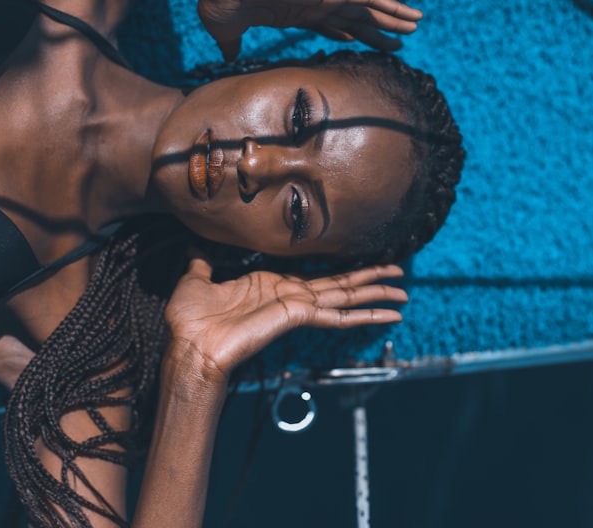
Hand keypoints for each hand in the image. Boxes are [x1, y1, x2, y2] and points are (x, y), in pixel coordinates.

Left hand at [163, 257, 406, 384]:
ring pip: (346, 297)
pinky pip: (338, 315)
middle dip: (370, 280)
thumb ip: (202, 264)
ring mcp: (296, 309)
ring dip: (375, 295)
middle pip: (340, 285)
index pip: (315, 277)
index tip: (362, 265)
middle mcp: (289, 297)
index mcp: (271, 286)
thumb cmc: (190, 320)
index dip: (341, 271)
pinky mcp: (298, 318)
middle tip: (399, 274)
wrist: (189, 345)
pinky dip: (364, 315)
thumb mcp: (196, 280)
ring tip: (404, 294)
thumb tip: (195, 247)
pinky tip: (388, 316)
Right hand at [195, 0, 422, 60]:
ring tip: (415, 27)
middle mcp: (313, 3)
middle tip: (397, 44)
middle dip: (375, 33)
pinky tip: (412, 16)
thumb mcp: (226, 32)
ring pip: (368, 11)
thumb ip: (231, 45)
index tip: (357, 42)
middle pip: (354, 22)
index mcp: (292, 13)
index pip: (327, 25)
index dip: (345, 34)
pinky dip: (393, 6)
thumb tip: (226, 57)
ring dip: (393, 20)